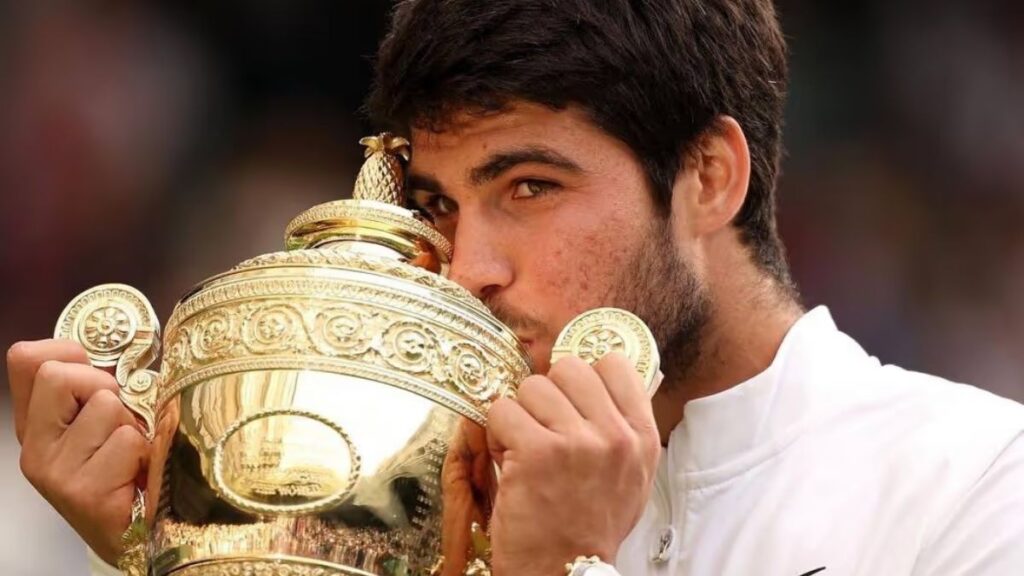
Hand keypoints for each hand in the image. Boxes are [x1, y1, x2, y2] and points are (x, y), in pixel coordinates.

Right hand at [7, 339, 147, 564]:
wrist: (135, 535)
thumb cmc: (125, 471)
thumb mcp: (103, 422)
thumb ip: (94, 388)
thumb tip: (109, 348)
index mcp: (36, 425)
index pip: (26, 360)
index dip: (68, 352)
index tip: (96, 372)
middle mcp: (34, 447)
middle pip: (59, 375)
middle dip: (103, 386)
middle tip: (120, 420)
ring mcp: (55, 471)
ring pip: (104, 406)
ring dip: (131, 424)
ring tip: (132, 453)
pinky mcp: (83, 491)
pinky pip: (126, 441)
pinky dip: (143, 452)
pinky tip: (137, 475)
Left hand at [486, 353, 660, 574]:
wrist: (564, 573)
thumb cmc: (590, 527)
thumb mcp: (629, 476)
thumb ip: (621, 427)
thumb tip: (601, 379)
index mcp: (641, 437)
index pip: (614, 365)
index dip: (584, 377)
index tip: (571, 399)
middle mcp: (615, 435)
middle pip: (568, 368)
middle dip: (547, 394)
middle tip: (542, 427)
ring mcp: (576, 441)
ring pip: (531, 387)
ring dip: (519, 414)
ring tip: (524, 447)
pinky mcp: (536, 450)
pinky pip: (502, 410)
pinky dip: (496, 433)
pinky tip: (508, 459)